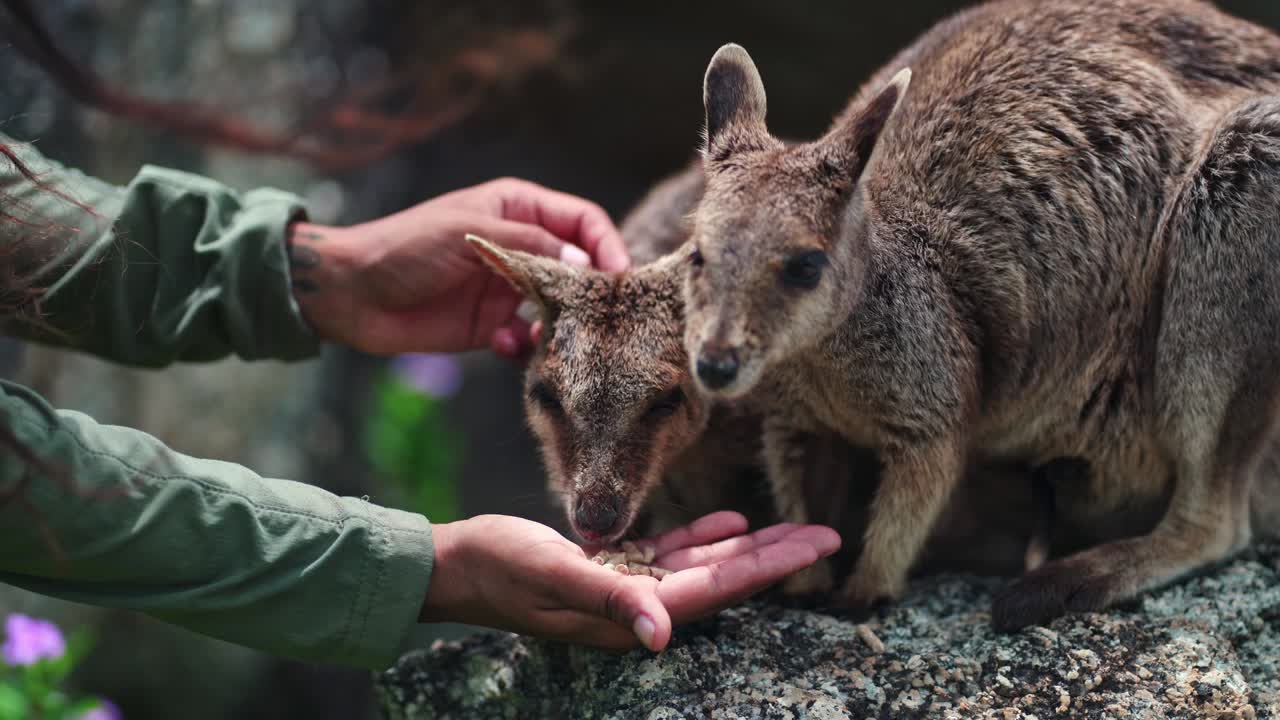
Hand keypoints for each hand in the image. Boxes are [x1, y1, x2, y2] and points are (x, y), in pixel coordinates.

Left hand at [287, 178, 629, 357]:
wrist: (352, 293)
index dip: (606, 244)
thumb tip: (585, 265)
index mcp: (518, 209)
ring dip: (564, 325)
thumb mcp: (470, 233)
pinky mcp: (493, 326)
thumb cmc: (405, 247)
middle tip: (608, 318)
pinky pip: (528, 341)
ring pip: (559, 307)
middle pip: (580, 266)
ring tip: (563, 340)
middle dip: (594, 291)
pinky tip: (506, 347)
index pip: (582, 221)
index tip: (621, 275)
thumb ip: (530, 246)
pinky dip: (526, 349)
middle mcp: (522, 247)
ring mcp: (508, 289)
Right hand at [418, 512, 839, 652]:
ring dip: (750, 547)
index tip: (820, 545)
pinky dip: (705, 538)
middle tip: (829, 534)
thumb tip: (663, 634)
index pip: (720, 589)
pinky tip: (733, 523)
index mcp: (635, 613)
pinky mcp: (613, 567)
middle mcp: (642, 606)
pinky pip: (672, 554)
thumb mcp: (553, 576)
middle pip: (726, 579)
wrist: (459, 565)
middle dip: (779, 557)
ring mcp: (629, 587)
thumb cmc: (501, 568)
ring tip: (796, 528)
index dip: (773, 567)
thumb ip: (611, 601)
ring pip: (706, 565)